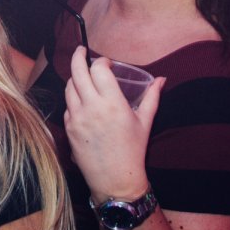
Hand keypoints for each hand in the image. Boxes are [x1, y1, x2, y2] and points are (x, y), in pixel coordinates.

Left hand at [63, 46, 163, 200]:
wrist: (115, 179)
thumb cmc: (133, 151)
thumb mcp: (145, 122)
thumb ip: (152, 97)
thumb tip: (161, 79)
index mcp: (113, 104)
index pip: (98, 70)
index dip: (101, 61)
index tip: (106, 62)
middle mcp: (92, 108)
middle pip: (77, 72)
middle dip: (78, 57)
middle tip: (81, 50)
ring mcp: (77, 118)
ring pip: (68, 87)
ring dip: (75, 78)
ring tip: (82, 76)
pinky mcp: (68, 129)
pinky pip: (67, 106)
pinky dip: (73, 99)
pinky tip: (81, 100)